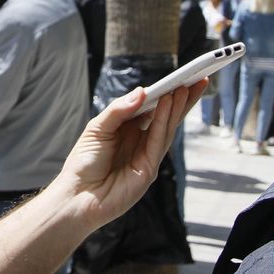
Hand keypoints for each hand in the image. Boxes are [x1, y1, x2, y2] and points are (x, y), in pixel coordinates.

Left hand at [49, 76, 206, 230]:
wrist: (75, 196)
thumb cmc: (83, 163)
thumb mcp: (97, 128)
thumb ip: (119, 110)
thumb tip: (142, 91)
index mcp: (130, 131)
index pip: (153, 109)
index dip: (167, 94)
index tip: (182, 77)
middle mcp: (141, 143)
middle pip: (166, 118)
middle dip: (183, 99)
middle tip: (197, 79)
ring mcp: (147, 157)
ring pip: (166, 128)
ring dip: (176, 107)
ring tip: (182, 87)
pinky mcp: (148, 170)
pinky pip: (158, 142)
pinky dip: (163, 122)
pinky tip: (168, 105)